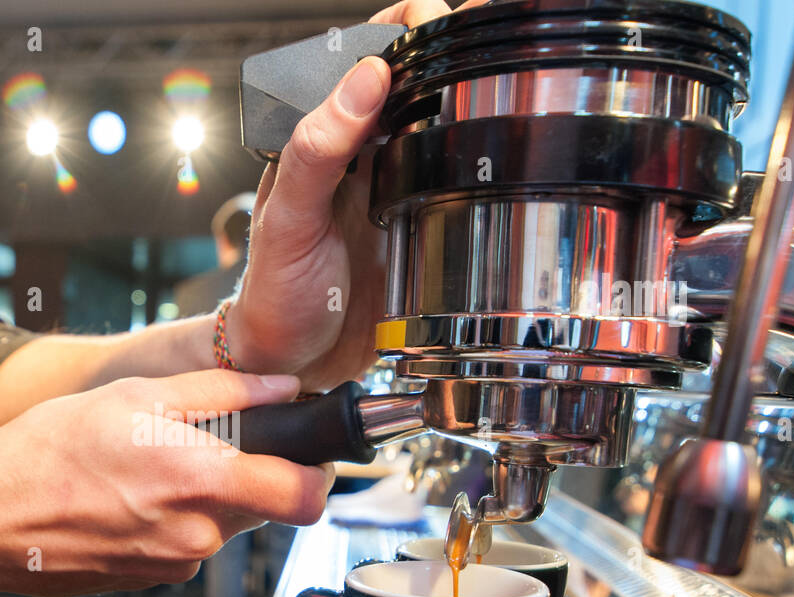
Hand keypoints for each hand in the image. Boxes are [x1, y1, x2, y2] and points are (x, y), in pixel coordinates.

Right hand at [0, 370, 333, 595]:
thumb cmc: (50, 452)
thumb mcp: (138, 397)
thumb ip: (222, 394)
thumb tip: (281, 389)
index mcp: (202, 483)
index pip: (304, 497)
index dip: (317, 472)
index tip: (306, 453)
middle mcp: (197, 535)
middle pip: (260, 508)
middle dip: (242, 475)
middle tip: (196, 444)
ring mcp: (172, 565)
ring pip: (217, 525)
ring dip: (199, 497)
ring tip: (142, 469)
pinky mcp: (147, 582)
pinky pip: (181, 545)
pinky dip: (166, 520)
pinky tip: (123, 499)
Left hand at [227, 0, 486, 391]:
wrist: (295, 365)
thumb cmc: (276, 293)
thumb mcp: (289, 222)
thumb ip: (316, 150)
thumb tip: (365, 77)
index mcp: (329, 138)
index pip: (372, 54)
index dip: (410, 29)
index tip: (443, 28)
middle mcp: (370, 155)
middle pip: (426, 81)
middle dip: (463, 59)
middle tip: (495, 65)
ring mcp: (406, 190)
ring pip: (456, 127)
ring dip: (486, 109)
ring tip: (517, 98)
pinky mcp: (434, 229)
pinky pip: (472, 187)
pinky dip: (494, 171)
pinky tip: (513, 166)